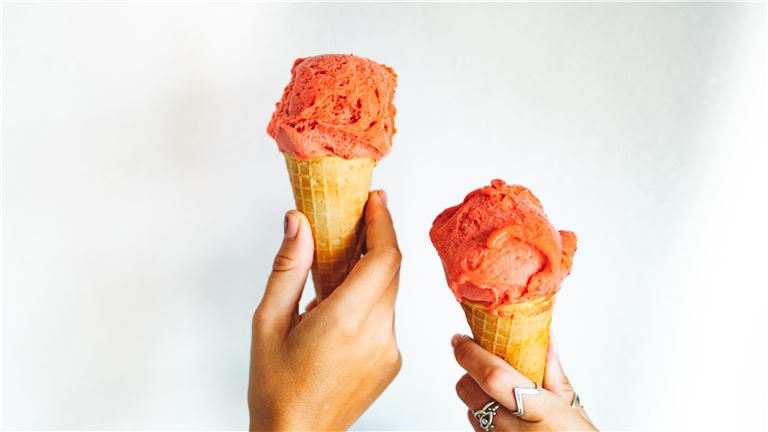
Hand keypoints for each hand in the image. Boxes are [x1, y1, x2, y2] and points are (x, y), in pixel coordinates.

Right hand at [248, 190, 401, 430]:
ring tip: (332, 276)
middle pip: (390, 271)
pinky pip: (386, 317)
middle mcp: (377, 335)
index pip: (384, 258)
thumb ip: (288, 267)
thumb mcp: (268, 322)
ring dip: (369, 274)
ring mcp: (389, 351)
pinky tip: (338, 312)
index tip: (375, 200)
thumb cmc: (275, 388)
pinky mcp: (392, 362)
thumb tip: (298, 223)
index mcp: (346, 321)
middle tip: (354, 221)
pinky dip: (368, 302)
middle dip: (376, 241)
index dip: (383, 223)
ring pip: (388, 294)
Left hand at [452, 334, 595, 430]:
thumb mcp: (572, 407)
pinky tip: (503, 414)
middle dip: (469, 371)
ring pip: (470, 410)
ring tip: (498, 392)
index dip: (472, 355)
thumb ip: (554, 372)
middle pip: (468, 391)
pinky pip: (477, 428)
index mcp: (542, 413)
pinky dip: (483, 416)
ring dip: (476, 395)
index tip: (461, 338)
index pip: (494, 377)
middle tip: (479, 360)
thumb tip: (545, 337)